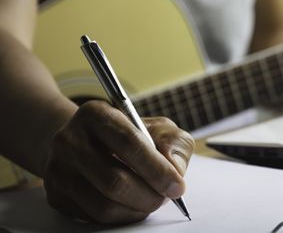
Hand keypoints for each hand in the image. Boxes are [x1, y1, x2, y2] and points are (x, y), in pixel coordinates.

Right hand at [43, 100, 193, 223]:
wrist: (86, 142)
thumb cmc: (128, 134)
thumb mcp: (157, 127)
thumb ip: (174, 143)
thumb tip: (175, 169)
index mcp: (96, 114)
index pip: (129, 143)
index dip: (157, 169)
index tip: (177, 185)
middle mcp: (69, 139)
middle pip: (115, 180)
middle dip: (150, 195)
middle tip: (166, 197)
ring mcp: (58, 169)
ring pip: (104, 205)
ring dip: (137, 209)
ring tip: (152, 200)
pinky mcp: (56, 195)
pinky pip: (93, 217)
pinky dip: (122, 216)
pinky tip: (133, 204)